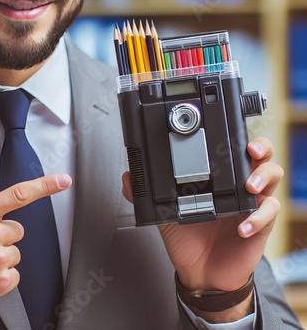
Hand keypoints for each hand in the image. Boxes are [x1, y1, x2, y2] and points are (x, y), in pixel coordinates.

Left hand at [122, 136, 281, 293]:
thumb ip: (145, 193)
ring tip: (249, 186)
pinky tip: (241, 225)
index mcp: (218, 178)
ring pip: (272, 178)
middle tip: (249, 151)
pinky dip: (258, 217)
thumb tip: (128, 177)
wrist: (199, 269)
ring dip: (263, 177)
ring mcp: (251, 204)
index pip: (232, 149)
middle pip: (261, 156)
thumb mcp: (164, 211)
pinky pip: (268, 214)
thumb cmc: (187, 236)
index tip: (225, 131)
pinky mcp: (259, 226)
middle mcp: (237, 186)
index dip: (235, 137)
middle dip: (259, 148)